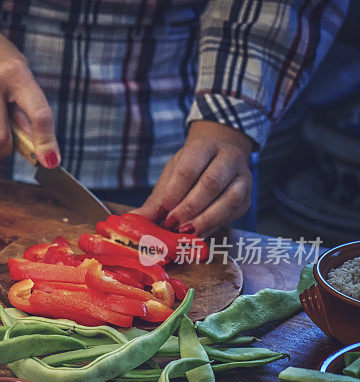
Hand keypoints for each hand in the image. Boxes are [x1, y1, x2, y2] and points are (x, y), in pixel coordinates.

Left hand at [132, 120, 253, 237]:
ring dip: (205, 219)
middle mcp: (229, 158)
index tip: (163, 211)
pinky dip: (214, 226)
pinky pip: (233, 214)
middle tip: (172, 224)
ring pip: (229, 199)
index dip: (175, 192)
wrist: (218, 161)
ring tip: (185, 232)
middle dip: (189, 207)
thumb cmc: (191, 168)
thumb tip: (135, 219)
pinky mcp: (247, 199)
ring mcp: (242, 178)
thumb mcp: (171, 176)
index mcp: (204, 147)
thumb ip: (156, 200)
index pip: (189, 169)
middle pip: (211, 183)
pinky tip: (198, 234)